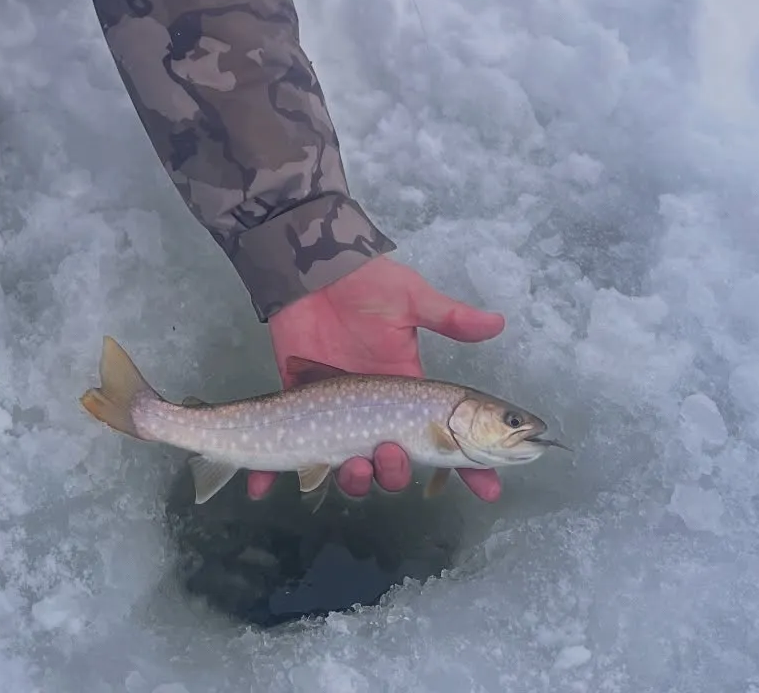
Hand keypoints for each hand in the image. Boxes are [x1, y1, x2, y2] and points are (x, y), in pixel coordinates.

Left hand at [248, 257, 505, 503]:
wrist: (310, 268)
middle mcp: (378, 413)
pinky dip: (268, 476)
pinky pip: (289, 451)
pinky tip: (260, 487)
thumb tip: (499, 322)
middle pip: (395, 466)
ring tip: (351, 465)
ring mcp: (338, 415)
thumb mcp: (410, 298)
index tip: (489, 491)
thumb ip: (450, 317)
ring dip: (354, 480)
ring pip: (351, 470)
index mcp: (408, 391)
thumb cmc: (364, 283)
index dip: (470, 468)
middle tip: (390, 453)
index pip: (448, 439)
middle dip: (396, 474)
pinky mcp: (298, 407)